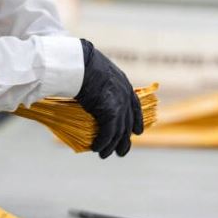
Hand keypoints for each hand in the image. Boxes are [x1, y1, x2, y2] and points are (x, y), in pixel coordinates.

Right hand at [75, 39, 143, 158]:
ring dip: (111, 146)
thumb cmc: (83, 63)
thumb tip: (90, 87)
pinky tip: (96, 148)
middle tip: (121, 152)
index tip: (137, 132)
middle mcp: (125, 96)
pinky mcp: (110, 112)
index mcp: (124, 84)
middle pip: (128, 123)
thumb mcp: (97, 71)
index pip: (135, 106)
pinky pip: (108, 133)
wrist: (80, 62)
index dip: (136, 121)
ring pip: (118, 132)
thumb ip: (100, 82)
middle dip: (125, 140)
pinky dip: (102, 143)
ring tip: (104, 155)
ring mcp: (119, 104)